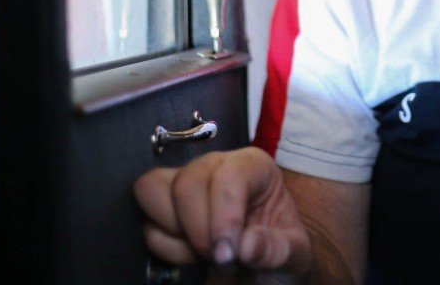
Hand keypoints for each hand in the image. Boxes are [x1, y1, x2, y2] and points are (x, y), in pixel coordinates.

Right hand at [134, 147, 311, 281]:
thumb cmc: (278, 252)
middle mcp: (216, 167)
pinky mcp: (166, 208)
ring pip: (152, 189)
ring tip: (202, 251)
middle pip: (186, 181)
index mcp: (254, 168)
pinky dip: (165, 245)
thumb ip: (276, 249)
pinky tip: (191, 255)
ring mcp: (187, 184)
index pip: (229, 176)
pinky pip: (146, 222)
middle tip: (220, 257)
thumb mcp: (294, 255)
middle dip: (198, 228)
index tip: (228, 254)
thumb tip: (247, 246)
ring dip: (173, 230)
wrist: (261, 271)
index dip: (224, 216)